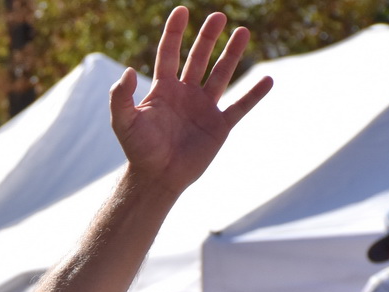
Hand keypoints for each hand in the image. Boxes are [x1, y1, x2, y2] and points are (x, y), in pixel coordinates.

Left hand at [110, 8, 271, 194]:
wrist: (157, 178)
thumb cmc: (138, 151)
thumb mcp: (123, 122)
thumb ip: (120, 97)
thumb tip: (126, 71)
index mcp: (163, 90)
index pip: (169, 54)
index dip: (174, 32)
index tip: (181, 11)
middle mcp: (185, 94)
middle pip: (198, 58)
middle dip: (208, 37)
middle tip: (218, 16)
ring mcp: (203, 109)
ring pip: (221, 75)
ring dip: (232, 54)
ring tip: (243, 31)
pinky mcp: (218, 126)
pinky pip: (240, 107)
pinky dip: (254, 95)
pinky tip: (267, 80)